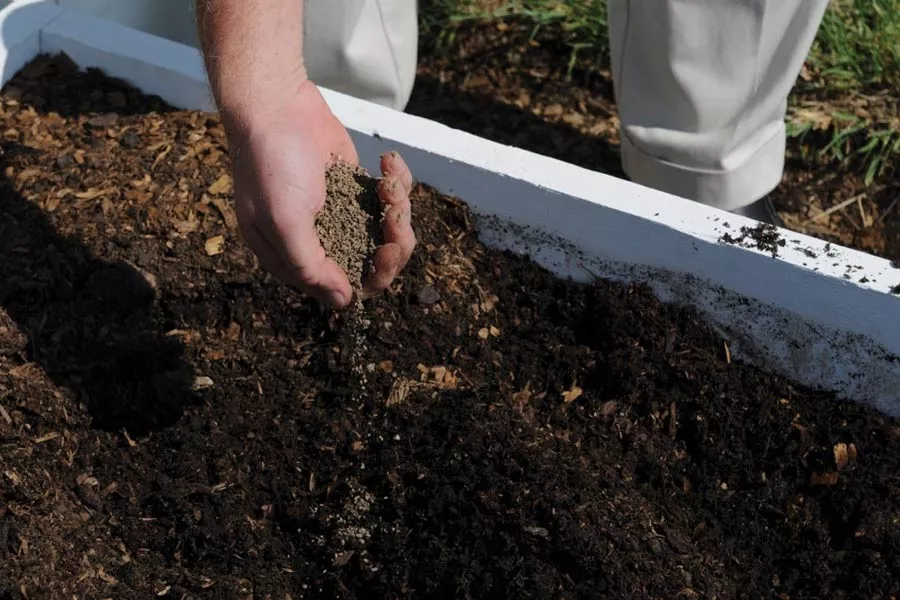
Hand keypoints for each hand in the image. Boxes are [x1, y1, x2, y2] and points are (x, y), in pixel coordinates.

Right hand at [226, 80, 415, 308]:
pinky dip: (397, 183)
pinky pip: (390, 201)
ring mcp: (341, 215)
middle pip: (373, 265)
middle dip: (394, 244)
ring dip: (398, 210)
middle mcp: (319, 241)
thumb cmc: (272, 164)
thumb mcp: (285, 221)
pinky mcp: (357, 189)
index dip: (373, 277)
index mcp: (295, 258)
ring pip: (387, 234)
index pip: (344, 290)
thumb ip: (311, 266)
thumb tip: (344, 302)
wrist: (278, 104)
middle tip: (398, 217)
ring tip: (390, 183)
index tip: (387, 250)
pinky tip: (387, 162)